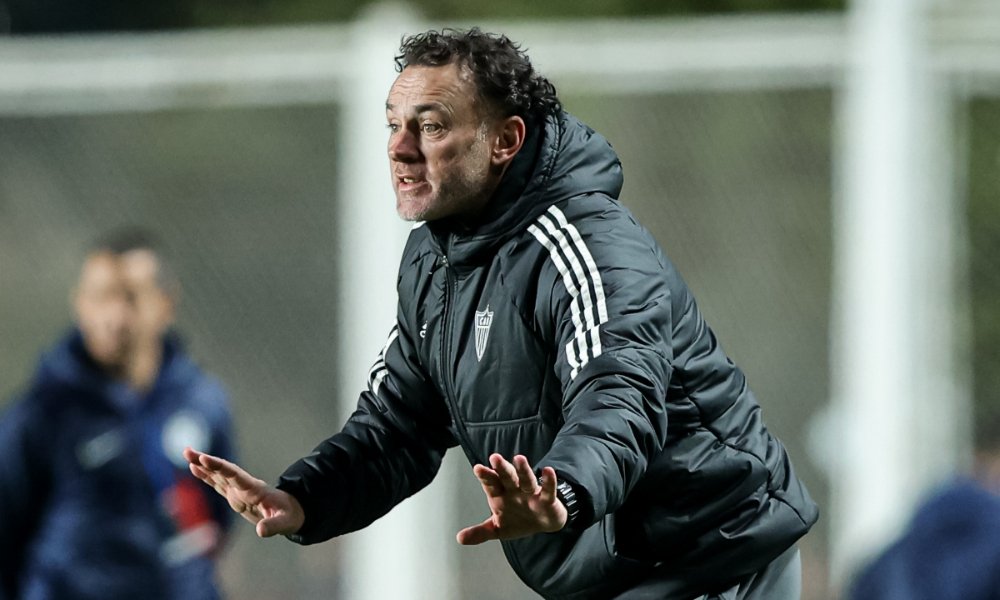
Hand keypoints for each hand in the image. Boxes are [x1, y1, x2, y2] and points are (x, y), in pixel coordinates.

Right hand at [183, 447, 304, 537]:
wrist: (290, 512)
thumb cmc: (288, 516)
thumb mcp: (285, 522)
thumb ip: (273, 526)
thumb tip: (260, 531)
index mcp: (254, 489)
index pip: (234, 475)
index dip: (219, 467)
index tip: (205, 459)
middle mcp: (244, 486)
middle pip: (223, 470)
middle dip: (206, 461)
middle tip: (187, 451)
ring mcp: (238, 490)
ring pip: (218, 474)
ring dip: (202, 465)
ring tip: (186, 453)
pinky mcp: (234, 495)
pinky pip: (217, 483)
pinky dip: (206, 476)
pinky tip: (194, 468)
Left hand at [456, 453, 566, 544]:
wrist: (544, 523)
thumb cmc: (519, 520)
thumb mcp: (498, 528)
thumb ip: (480, 532)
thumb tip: (459, 539)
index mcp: (500, 495)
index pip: (491, 484)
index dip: (485, 476)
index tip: (478, 468)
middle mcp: (514, 490)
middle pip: (507, 477)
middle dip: (501, 468)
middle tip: (494, 457)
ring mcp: (531, 493)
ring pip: (527, 479)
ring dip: (523, 470)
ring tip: (519, 458)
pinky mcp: (547, 499)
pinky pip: (548, 489)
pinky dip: (549, 481)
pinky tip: (548, 471)